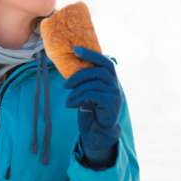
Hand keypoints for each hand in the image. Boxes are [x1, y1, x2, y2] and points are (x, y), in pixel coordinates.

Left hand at [65, 46, 121, 167]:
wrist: (98, 131)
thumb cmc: (91, 110)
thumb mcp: (88, 92)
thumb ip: (86, 81)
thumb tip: (72, 66)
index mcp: (110, 79)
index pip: (104, 61)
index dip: (91, 54)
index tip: (75, 49)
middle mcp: (115, 84)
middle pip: (98, 71)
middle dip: (79, 76)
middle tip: (65, 85)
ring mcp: (115, 94)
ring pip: (93, 84)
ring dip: (76, 91)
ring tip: (67, 100)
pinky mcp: (112, 103)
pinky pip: (92, 94)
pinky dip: (78, 98)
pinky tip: (71, 105)